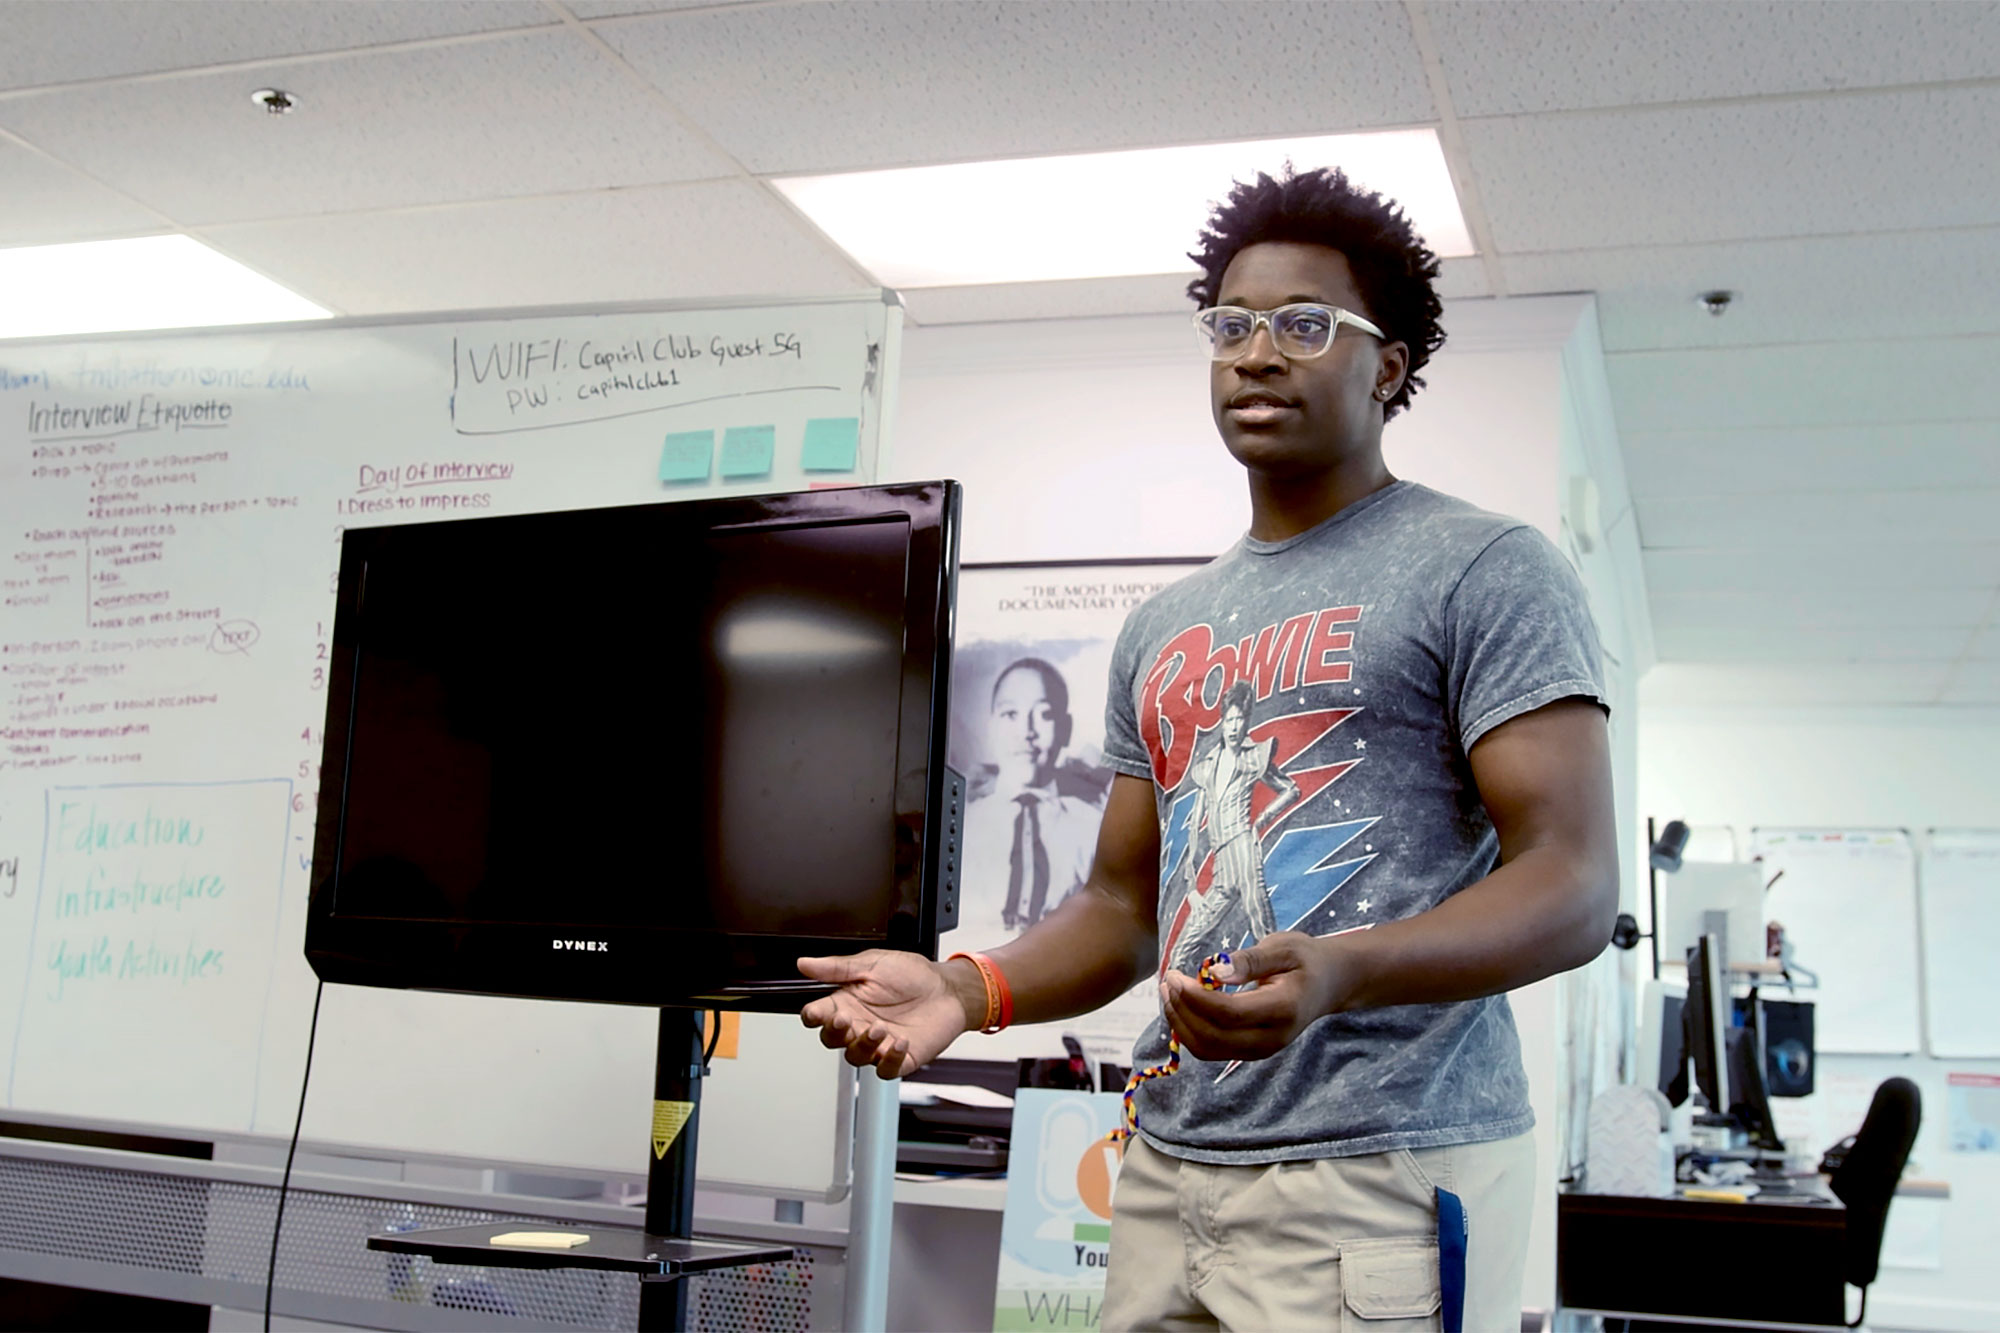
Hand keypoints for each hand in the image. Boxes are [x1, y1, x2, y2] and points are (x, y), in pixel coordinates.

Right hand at [798, 950, 972, 1078]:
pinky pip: (885, 1069)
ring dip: (864, 1045)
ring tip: (879, 1027)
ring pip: (856, 1056)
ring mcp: (878, 1044)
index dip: (812, 1016)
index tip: (815, 1013)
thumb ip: (838, 968)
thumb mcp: (873, 964)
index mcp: (848, 1002)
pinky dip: (890, 1059)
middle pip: (832, 1039)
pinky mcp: (899, 1058)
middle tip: (846, 1019)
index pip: (819, 1014)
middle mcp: (859, 1025)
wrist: (948, 989)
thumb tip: (806, 963)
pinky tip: (899, 1042)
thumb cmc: (912, 975)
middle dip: (835, 1032)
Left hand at [1160, 931, 1346, 1061]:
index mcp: (1284, 1009)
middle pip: (1213, 1037)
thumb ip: (1250, 960)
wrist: (1328, 984)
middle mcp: (1272, 1038)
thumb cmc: (1305, 959)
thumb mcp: (1283, 947)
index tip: (1175, 976)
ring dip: (1181, 1023)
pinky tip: (1182, 1006)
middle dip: (1182, 1011)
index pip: (1229, 1014)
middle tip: (1167, 980)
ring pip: (1208, 1049)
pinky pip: (1212, 1049)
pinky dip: (1189, 1031)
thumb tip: (1214, 972)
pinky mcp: (1250, 1052)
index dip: (1196, 998)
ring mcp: (1261, 1050)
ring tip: (1168, 992)